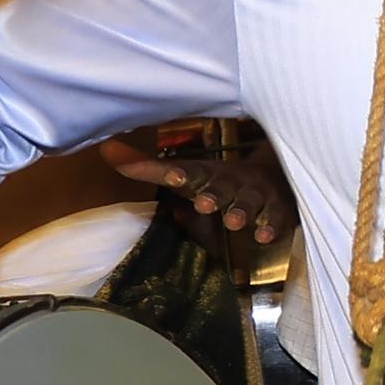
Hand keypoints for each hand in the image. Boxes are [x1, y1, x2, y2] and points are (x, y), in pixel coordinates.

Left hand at [109, 141, 293, 243]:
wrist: (276, 176)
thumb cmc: (220, 180)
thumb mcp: (186, 171)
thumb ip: (146, 167)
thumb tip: (105, 148)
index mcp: (207, 174)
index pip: (193, 173)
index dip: (182, 175)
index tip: (174, 177)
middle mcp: (232, 183)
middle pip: (223, 187)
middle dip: (215, 195)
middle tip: (205, 204)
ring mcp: (257, 196)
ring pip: (250, 202)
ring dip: (243, 211)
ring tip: (235, 222)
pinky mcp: (278, 211)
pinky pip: (277, 219)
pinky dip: (271, 227)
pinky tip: (263, 236)